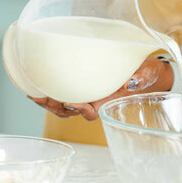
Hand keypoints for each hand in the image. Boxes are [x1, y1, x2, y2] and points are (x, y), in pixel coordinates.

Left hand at [29, 57, 172, 120]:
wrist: (147, 71)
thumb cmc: (147, 73)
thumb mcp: (147, 73)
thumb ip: (141, 78)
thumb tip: (131, 82)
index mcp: (109, 101)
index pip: (92, 111)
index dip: (80, 109)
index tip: (71, 101)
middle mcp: (96, 101)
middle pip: (71, 111)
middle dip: (54, 107)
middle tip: (41, 96)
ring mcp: (88, 96)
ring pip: (63, 106)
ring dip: (48, 102)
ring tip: (34, 93)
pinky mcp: (82, 87)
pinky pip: (63, 94)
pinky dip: (50, 92)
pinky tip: (37, 83)